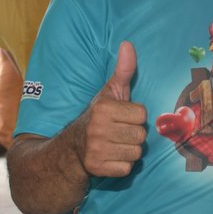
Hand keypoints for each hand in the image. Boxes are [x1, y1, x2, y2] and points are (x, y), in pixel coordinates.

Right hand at [76, 41, 146, 176]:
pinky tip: (110, 157)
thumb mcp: (110, 92)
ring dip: (128, 151)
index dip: (135, 116)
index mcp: (104, 108)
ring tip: (114, 144)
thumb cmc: (98, 117)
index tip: (121, 117)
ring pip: (136, 153)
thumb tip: (128, 44)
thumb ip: (123, 70)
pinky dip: (121, 166)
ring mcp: (96, 149)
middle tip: (118, 132)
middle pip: (141, 135)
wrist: (70, 148)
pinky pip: (127, 169)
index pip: (142, 114)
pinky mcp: (97, 168)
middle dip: (133, 135)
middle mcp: (98, 128)